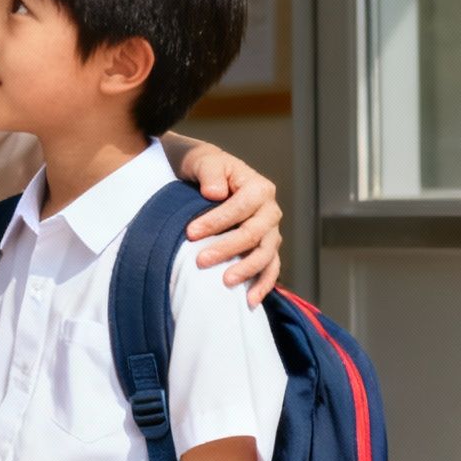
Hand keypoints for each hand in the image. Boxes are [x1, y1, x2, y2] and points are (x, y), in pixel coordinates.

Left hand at [181, 144, 283, 305]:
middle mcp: (270, 210)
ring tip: (226, 281)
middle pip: (255, 234)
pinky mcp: (265, 248)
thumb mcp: (202, 160)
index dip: (217, 221)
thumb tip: (215, 193)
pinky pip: (270, 268)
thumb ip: (209, 172)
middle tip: (201, 261)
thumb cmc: (202, 167)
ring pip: (265, 254)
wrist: (203, 176)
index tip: (191, 233)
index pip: (242, 207)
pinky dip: (263, 285)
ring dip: (247, 270)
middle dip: (228, 248)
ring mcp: (270, 231)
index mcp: (258, 187)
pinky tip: (249, 300)